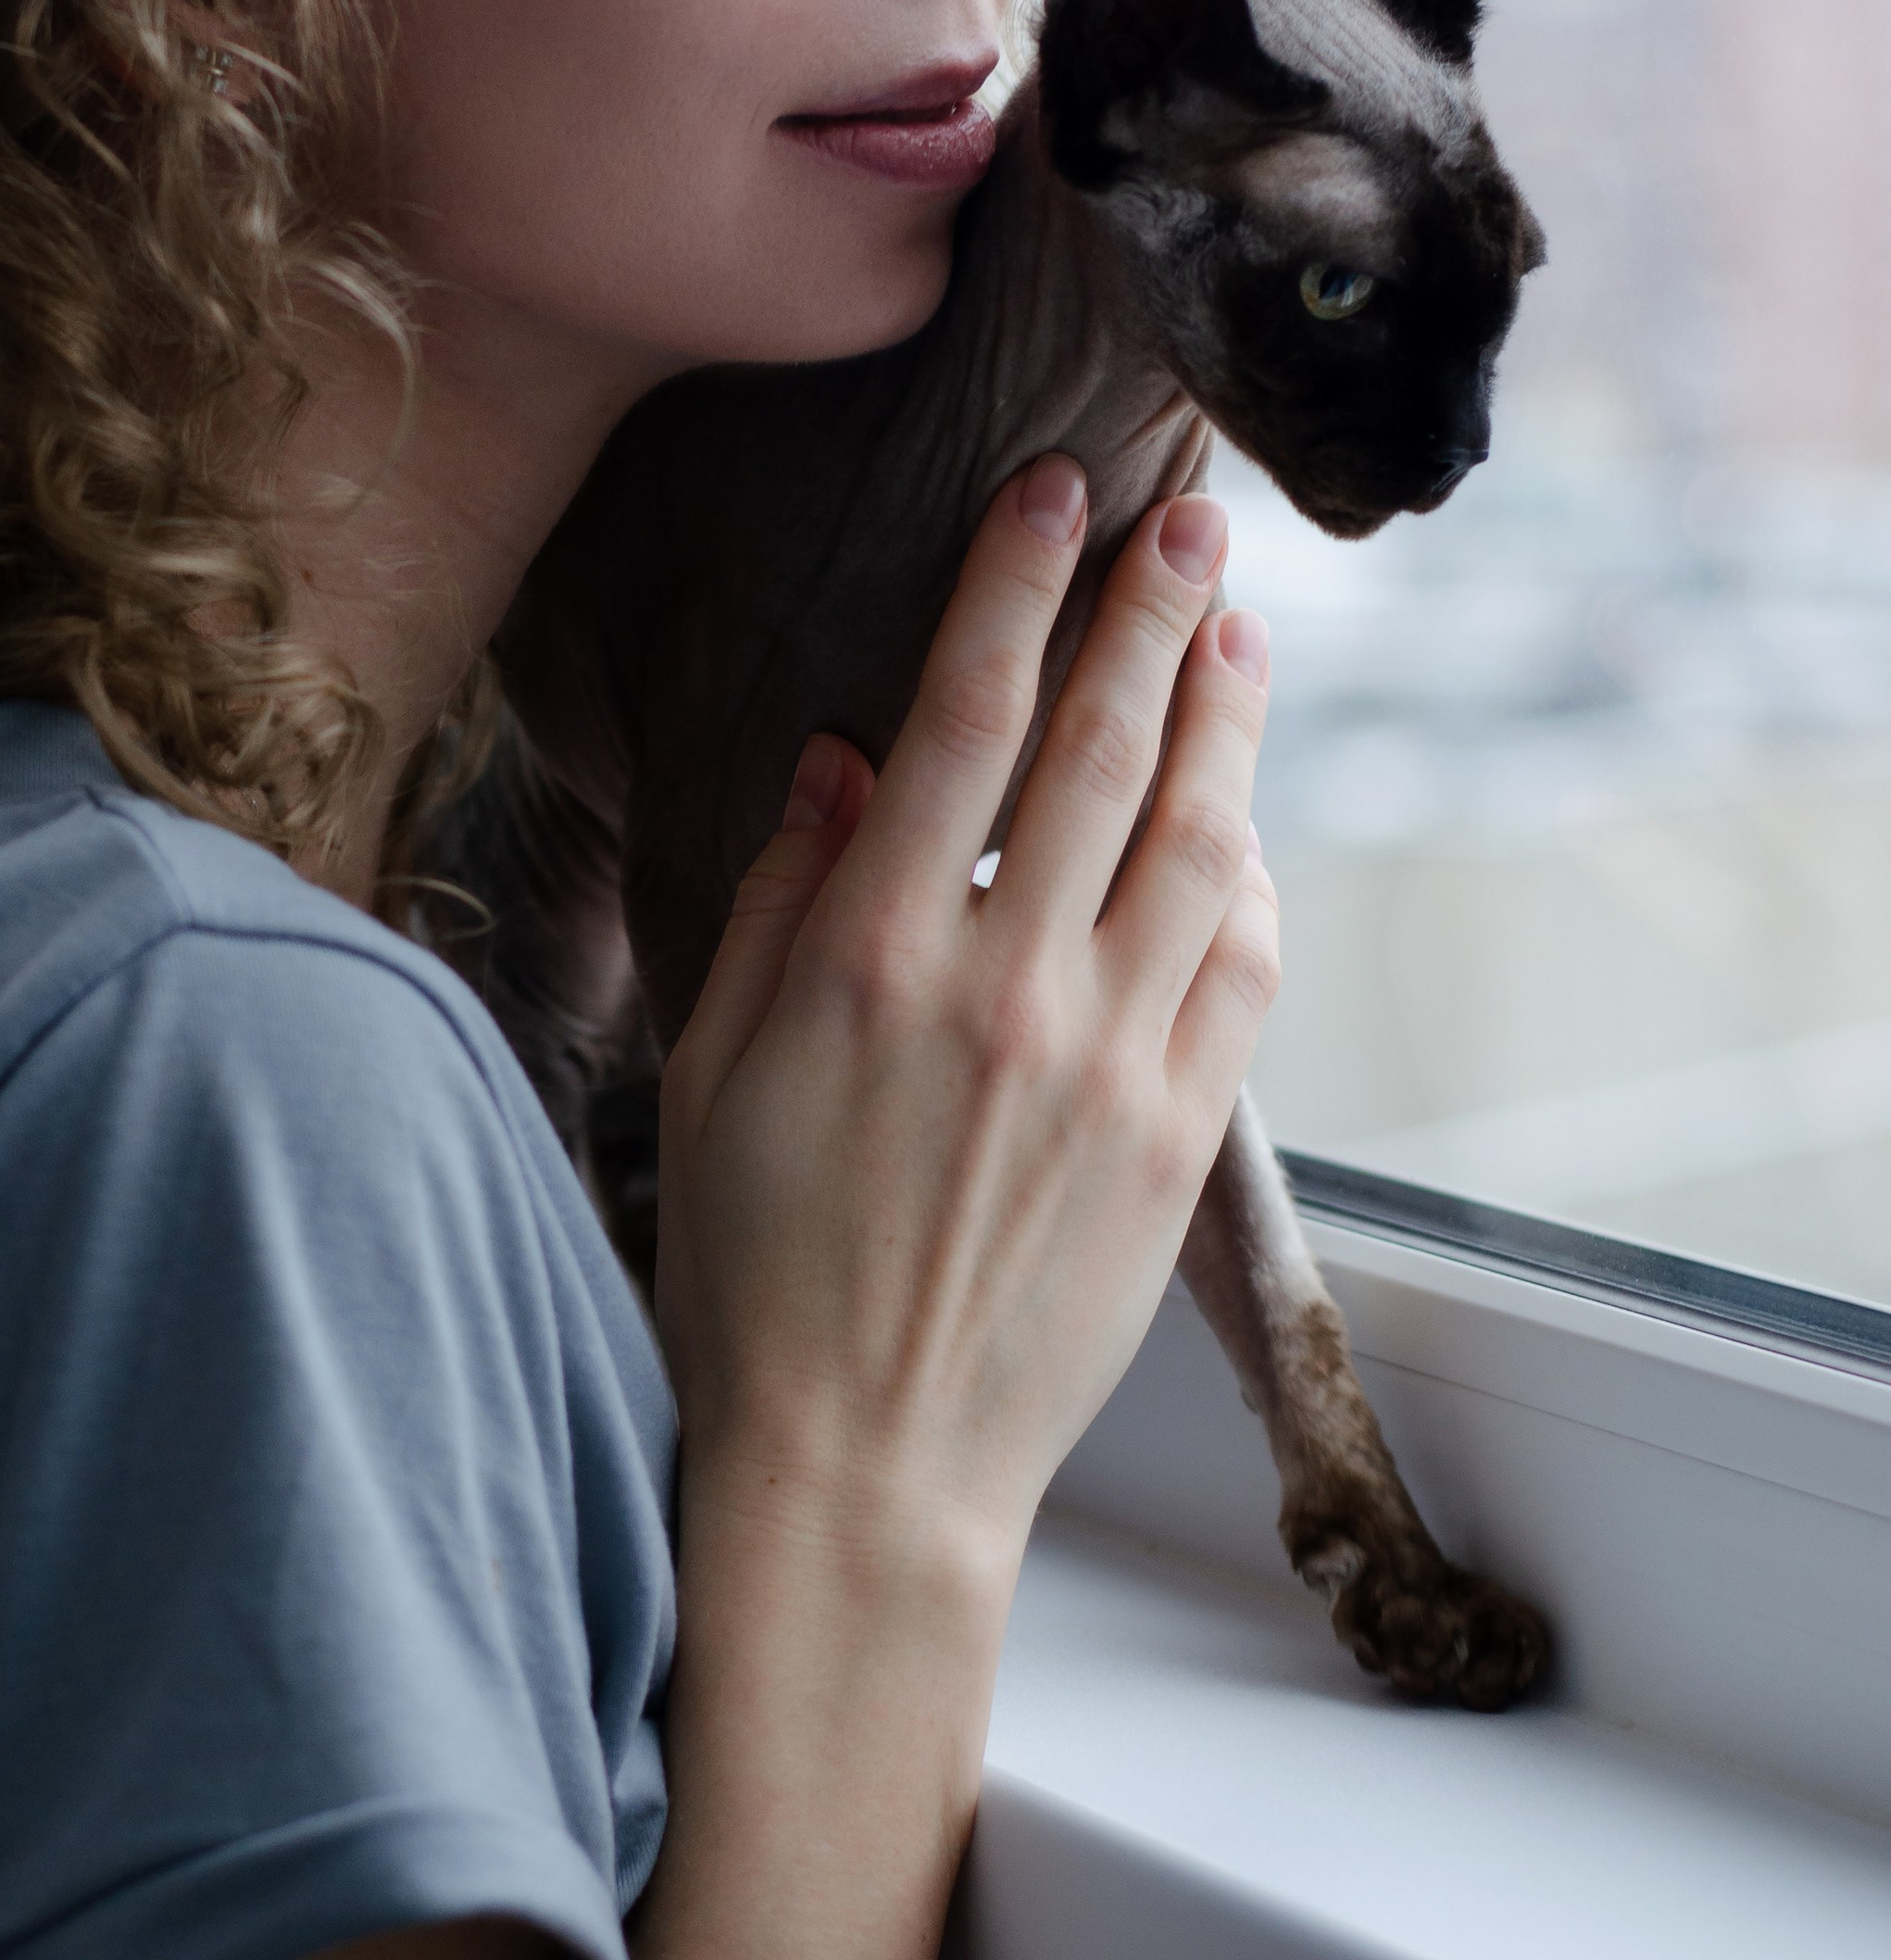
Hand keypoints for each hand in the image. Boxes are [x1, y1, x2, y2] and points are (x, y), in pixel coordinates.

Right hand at [653, 461, 1278, 1575]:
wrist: (864, 1465)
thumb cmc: (756, 1269)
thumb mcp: (711, 1065)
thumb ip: (783, 895)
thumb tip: (853, 755)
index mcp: (870, 957)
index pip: (963, 712)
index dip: (1014, 581)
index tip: (1051, 493)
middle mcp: (1007, 988)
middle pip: (1106, 744)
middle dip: (1154, 607)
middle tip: (1192, 516)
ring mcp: (1109, 1063)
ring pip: (1199, 836)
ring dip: (1227, 716)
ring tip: (1239, 632)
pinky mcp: (1178, 1139)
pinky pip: (1242, 964)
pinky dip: (1247, 869)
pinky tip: (1237, 820)